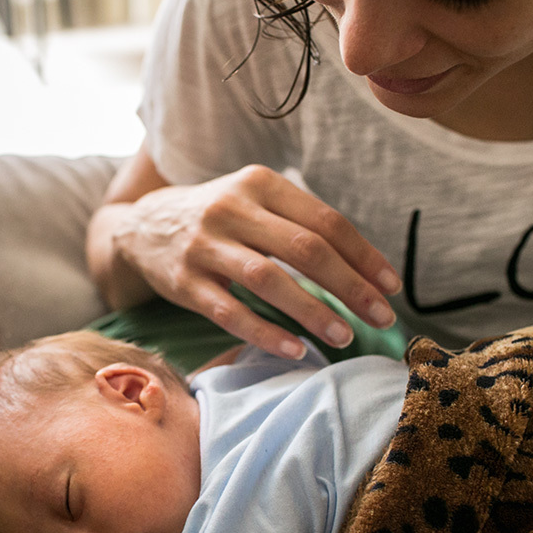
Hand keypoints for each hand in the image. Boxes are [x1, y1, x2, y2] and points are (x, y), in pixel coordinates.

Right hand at [89, 152, 400, 359]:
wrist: (141, 228)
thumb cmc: (219, 219)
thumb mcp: (255, 201)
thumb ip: (301, 224)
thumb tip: (367, 271)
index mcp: (259, 183)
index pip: (325, 221)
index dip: (364, 256)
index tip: (391, 288)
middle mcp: (231, 208)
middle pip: (304, 249)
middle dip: (350, 287)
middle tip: (382, 318)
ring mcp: (204, 246)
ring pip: (268, 280)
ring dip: (312, 311)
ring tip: (345, 337)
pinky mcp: (183, 282)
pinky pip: (230, 311)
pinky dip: (265, 333)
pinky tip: (296, 349)